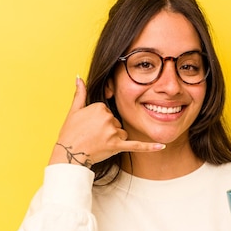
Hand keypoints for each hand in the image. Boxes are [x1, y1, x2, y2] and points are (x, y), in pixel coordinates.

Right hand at [48, 77, 164, 165]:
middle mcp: (108, 118)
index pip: (108, 112)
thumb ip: (80, 93)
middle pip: (116, 122)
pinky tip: (161, 146)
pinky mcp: (117, 146)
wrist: (69, 153)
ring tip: (98, 142)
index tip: (90, 126)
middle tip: (92, 135)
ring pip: (122, 133)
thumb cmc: (70, 132)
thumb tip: (78, 77)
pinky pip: (136, 145)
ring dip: (114, 139)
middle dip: (108, 129)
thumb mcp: (74, 110)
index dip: (100, 120)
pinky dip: (149, 147)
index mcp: (100, 107)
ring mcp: (113, 132)